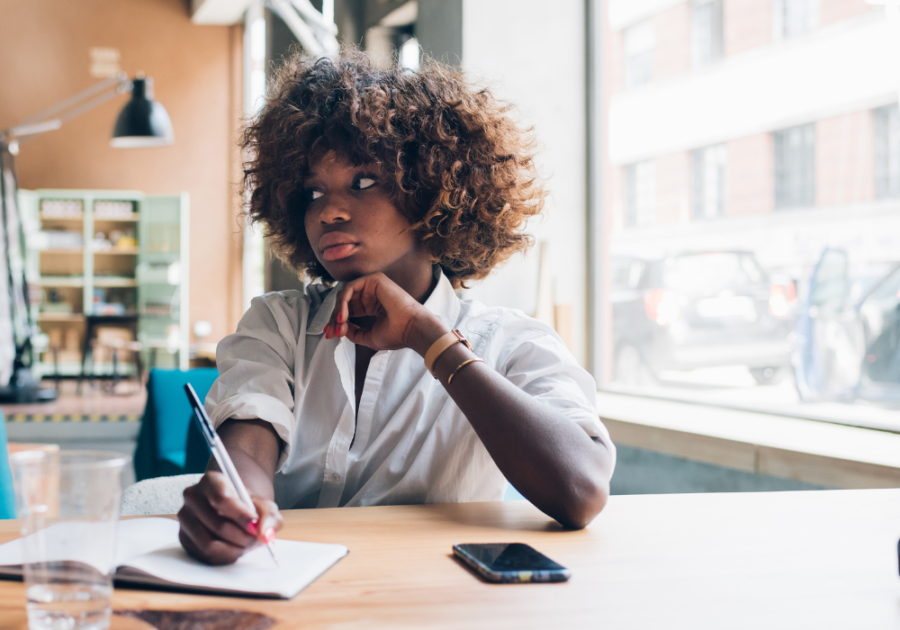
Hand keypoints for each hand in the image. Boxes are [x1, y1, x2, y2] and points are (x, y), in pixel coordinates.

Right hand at [177, 471, 282, 564]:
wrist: (234, 510)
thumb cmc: (248, 506)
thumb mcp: (264, 505)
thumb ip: (270, 517)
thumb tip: (265, 536)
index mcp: (211, 481)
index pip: (221, 498)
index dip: (240, 515)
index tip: (255, 525)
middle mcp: (193, 497)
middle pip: (217, 524)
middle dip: (242, 537)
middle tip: (255, 539)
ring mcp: (185, 518)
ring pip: (209, 544)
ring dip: (234, 549)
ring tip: (246, 544)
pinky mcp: (184, 538)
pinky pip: (204, 556)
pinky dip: (224, 556)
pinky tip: (234, 548)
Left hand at [325, 272, 446, 353]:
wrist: (411, 330)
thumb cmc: (396, 335)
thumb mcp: (368, 337)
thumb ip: (354, 332)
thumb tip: (341, 328)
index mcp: (372, 306)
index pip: (349, 310)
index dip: (337, 322)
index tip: (330, 335)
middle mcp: (372, 295)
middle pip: (345, 301)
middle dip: (334, 317)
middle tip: (331, 332)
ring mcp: (373, 286)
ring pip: (345, 294)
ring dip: (338, 310)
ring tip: (339, 324)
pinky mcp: (375, 280)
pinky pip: (351, 287)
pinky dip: (343, 302)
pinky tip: (343, 315)